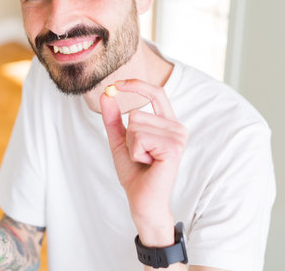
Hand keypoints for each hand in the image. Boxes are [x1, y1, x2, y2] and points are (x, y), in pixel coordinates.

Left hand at [100, 79, 187, 245]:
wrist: (142, 200)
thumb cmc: (135, 172)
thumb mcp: (120, 140)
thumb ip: (113, 118)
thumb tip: (106, 94)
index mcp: (168, 124)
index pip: (157, 93)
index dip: (137, 85)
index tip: (117, 84)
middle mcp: (177, 128)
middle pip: (136, 113)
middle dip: (128, 136)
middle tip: (140, 156)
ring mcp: (177, 137)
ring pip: (136, 124)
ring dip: (131, 145)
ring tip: (144, 160)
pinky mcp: (173, 147)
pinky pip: (139, 137)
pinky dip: (135, 152)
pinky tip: (148, 164)